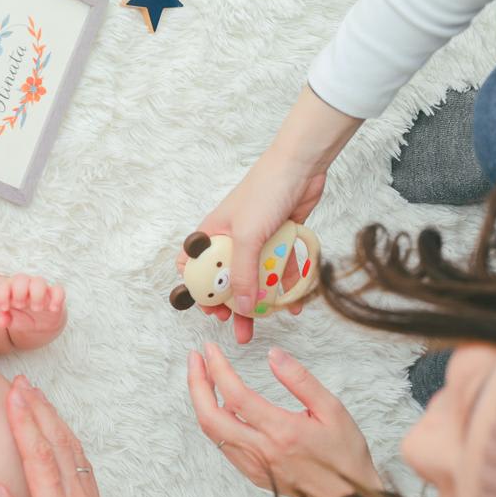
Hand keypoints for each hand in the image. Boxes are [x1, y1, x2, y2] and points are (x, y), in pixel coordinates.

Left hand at [0, 274, 66, 335]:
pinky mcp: (54, 295)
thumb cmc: (22, 317)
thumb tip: (1, 321)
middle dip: (19, 293)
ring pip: (39, 281)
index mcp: (10, 290)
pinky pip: (58, 290)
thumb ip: (2, 320)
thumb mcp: (10, 320)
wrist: (40, 324)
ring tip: (36, 309)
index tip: (4, 308)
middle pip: (21, 278)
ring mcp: (41, 289)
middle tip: (21, 306)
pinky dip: (57, 298)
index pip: (3, 286)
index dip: (1, 295)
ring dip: (37, 294)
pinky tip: (52, 309)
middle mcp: (25, 286)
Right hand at [0, 377, 113, 496]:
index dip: (26, 424)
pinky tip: (58, 428)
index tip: (14, 397)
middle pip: (57, 443)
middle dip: (39, 409)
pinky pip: (80, 459)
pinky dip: (67, 436)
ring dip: (54, 418)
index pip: (39, 458)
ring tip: (36, 396)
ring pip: (71, 447)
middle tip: (22, 384)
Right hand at [178, 162, 325, 343]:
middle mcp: (231, 241)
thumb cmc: (264, 192)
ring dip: (262, 303)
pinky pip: (279, 270)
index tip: (212, 312)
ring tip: (268, 324)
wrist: (301, 166)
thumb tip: (242, 308)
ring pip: (255, 279)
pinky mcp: (279, 242)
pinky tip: (294, 303)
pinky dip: (286, 287)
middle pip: (227, 281)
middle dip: (233, 308)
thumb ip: (242, 275)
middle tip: (240, 330)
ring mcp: (256, 242)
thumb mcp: (247, 237)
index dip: (200, 293)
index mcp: (211, 236)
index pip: (195, 270)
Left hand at [187, 343, 379, 496]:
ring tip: (204, 376)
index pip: (236, 396)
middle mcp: (261, 450)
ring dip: (201, 401)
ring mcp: (253, 465)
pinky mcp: (253, 474)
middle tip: (195, 358)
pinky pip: (223, 445)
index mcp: (281, 431)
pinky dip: (215, 420)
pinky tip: (222, 404)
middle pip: (210, 417)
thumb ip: (301, 380)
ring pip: (212, 433)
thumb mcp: (332, 409)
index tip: (210, 348)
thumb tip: (273, 355)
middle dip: (196, 384)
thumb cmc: (344, 455)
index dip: (217, 369)